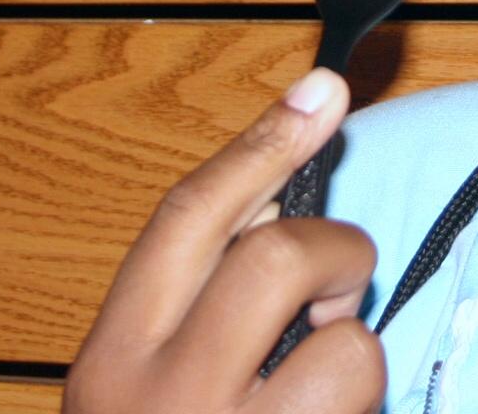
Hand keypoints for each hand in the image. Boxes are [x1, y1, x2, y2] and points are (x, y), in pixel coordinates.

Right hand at [66, 69, 385, 413]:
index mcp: (112, 360)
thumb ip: (196, 304)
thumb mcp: (149, 387)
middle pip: (271, 255)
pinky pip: (360, 383)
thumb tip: (281, 198)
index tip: (320, 93)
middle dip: (333, 253)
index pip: (186, 216)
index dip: (260, 147)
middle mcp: (157, 394)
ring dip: (352, 343)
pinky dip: (365, 395)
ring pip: (338, 332)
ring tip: (327, 385)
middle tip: (337, 293)